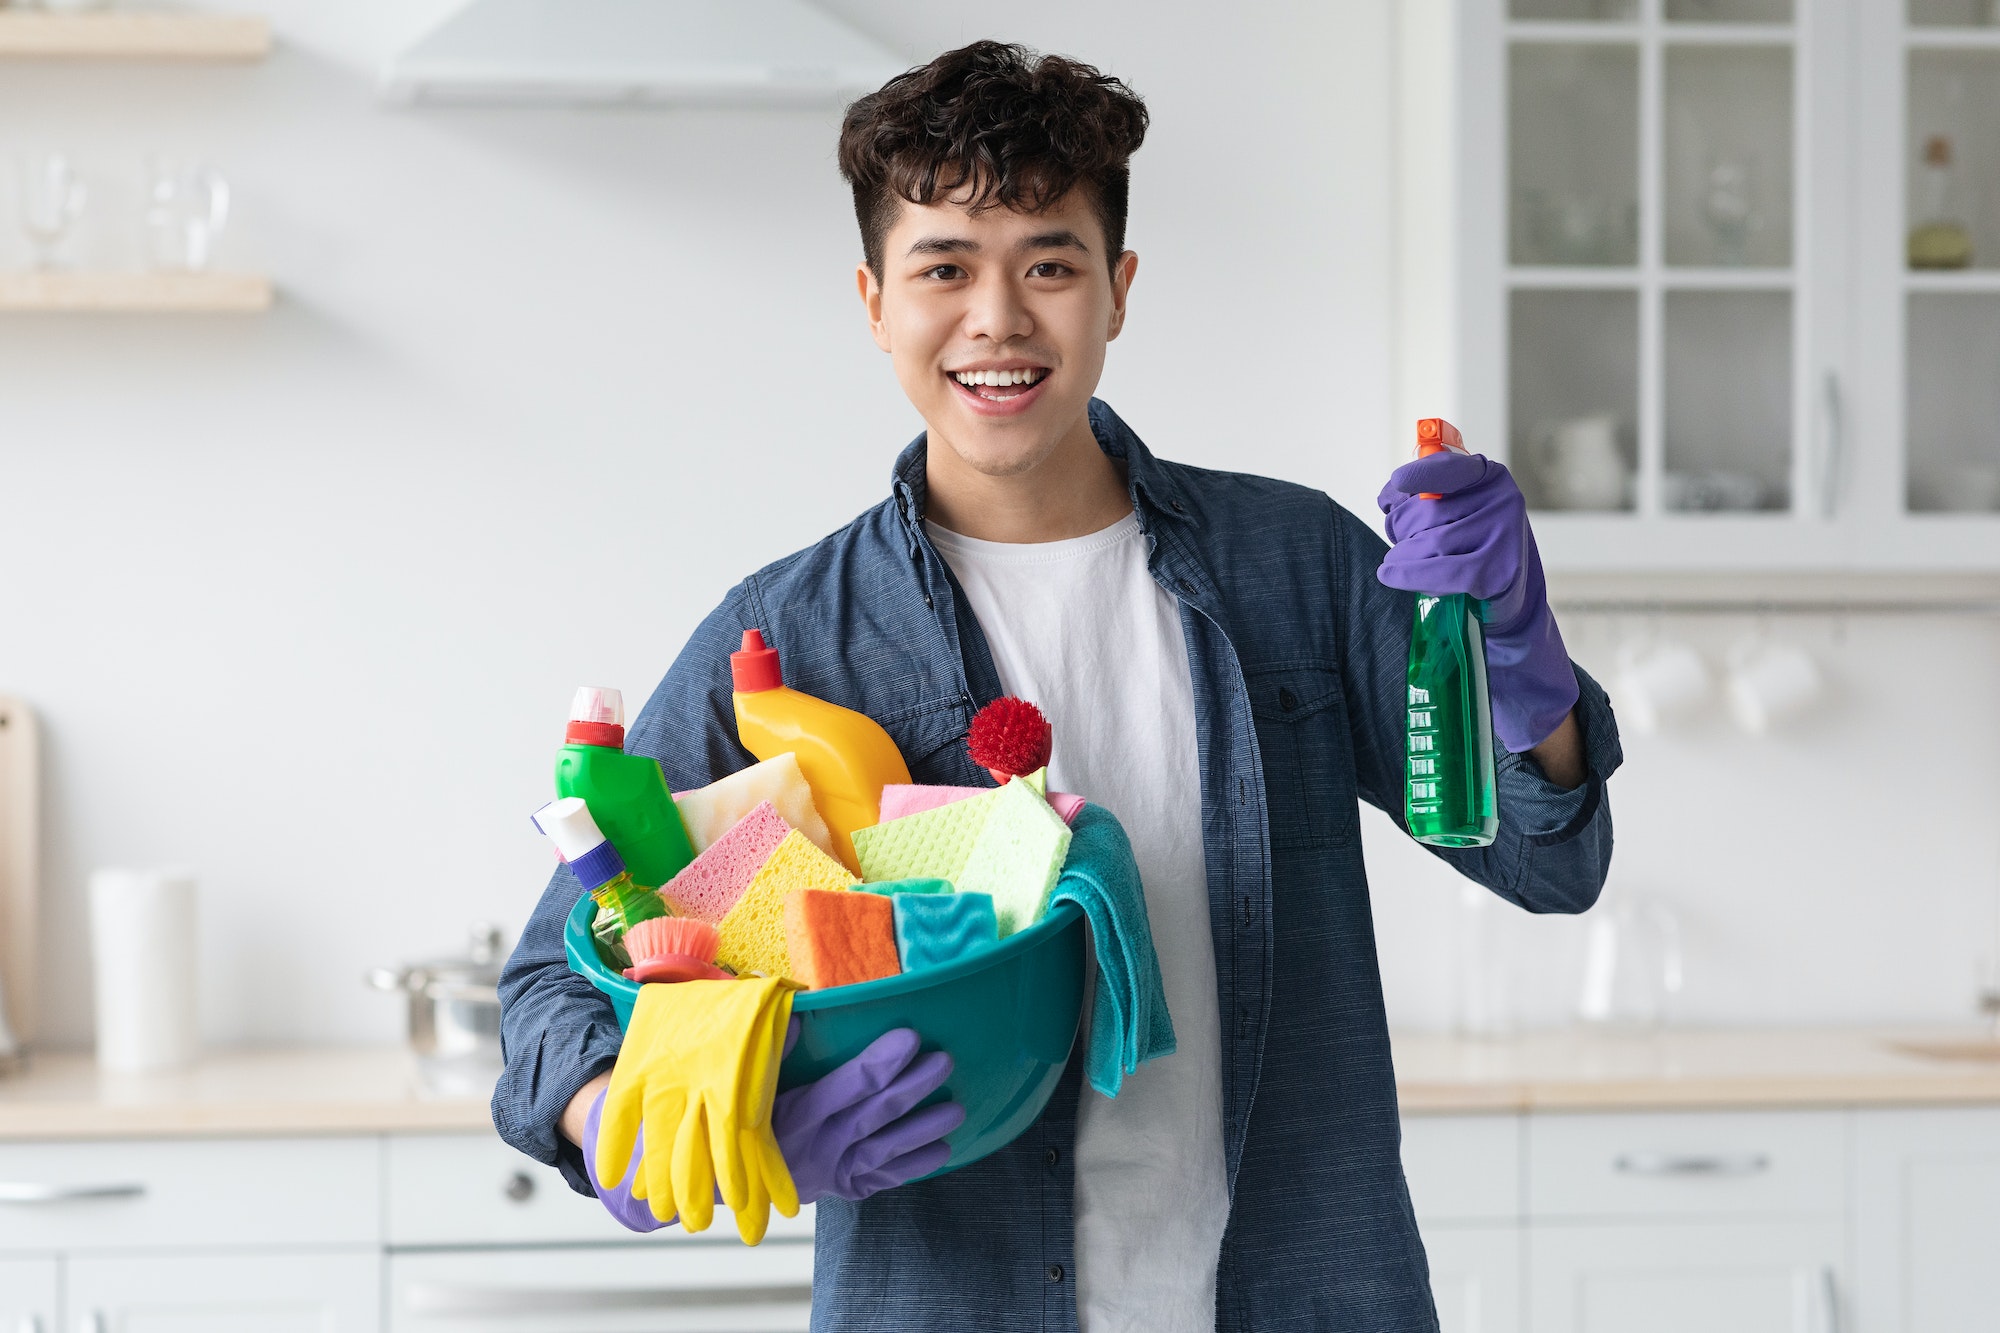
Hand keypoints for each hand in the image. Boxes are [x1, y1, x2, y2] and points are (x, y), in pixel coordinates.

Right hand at [578, 1018, 961, 1229]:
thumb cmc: (729, 1116)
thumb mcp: (739, 1084)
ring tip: (955, 1109)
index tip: (909, 1035)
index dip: (880, 1061)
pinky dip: (910, 1167)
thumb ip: (769, 1050)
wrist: (711, 1182)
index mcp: (791, 1114)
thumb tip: (793, 1010)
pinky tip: (941, 1151)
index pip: (846, 1085)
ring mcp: (828, 1173)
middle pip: (873, 1115)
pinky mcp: (837, 1188)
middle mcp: (814, 1146)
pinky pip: (879, 1180)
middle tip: (945, 1060)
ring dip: (922, 1130)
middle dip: (912, 1087)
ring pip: (883, 1151)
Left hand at [1377, 450, 1578, 753]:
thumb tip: (1390, 495)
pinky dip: (1409, 575)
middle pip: (1427, 510)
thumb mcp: (1457, 513)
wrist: (1509, 600)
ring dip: (1402, 556)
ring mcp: (1504, 535)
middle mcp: (1502, 500)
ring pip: (1429, 542)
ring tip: (1399, 564)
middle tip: (1398, 543)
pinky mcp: (1496, 571)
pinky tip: (1389, 575)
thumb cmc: (1473, 549)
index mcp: (1489, 477)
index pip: (1449, 468)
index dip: (1419, 475)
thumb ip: (1425, 496)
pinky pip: (1440, 571)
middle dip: (1401, 528)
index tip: (1397, 484)